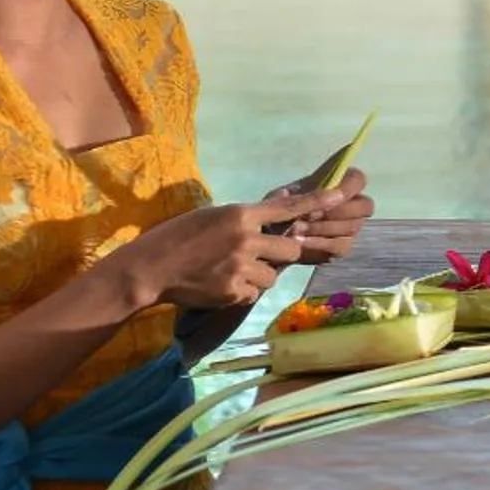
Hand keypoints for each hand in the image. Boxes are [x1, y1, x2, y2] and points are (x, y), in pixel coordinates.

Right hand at [119, 192, 326, 309]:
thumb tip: (276, 210)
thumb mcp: (212, 216)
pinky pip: (254, 293)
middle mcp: (245, 240)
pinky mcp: (234, 293)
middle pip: (290, 249)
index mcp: (239, 215)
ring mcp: (241, 268)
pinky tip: (220, 285)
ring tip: (230, 272)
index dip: (317, 203)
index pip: (286, 208)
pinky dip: (243, 291)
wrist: (150, 269)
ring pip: (273, 275)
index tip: (339, 196)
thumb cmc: (177, 237)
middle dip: (282, 254)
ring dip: (260, 276)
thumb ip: (245, 218)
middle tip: (261, 255)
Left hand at [265, 160, 373, 268]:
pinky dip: (320, 244)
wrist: (267, 238)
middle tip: (310, 215)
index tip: (329, 195)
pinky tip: (300, 243)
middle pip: (365, 206)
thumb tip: (323, 194)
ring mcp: (350, 228)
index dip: (349, 188)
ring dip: (324, 228)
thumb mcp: (281, 199)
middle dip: (337, 211)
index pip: (358, 180)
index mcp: (338, 185)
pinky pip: (342, 246)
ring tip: (296, 228)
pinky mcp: (342, 247)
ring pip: (353, 227)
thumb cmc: (277, 210)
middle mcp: (350, 206)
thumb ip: (302, 196)